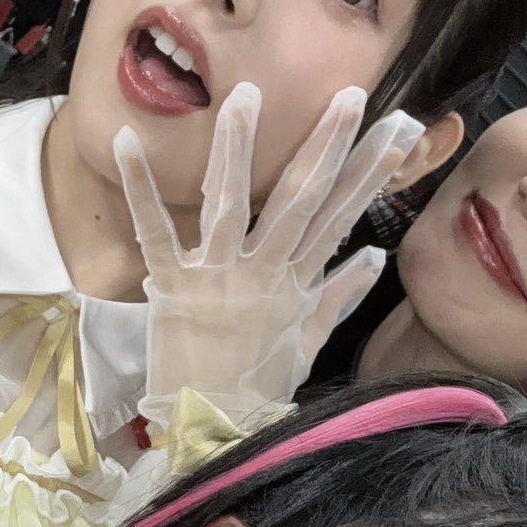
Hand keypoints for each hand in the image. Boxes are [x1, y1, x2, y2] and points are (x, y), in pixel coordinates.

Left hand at [115, 83, 422, 425]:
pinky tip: (127, 141)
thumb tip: (378, 257)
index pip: (342, 216)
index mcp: (298, 282)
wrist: (214, 431)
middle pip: (301, 201)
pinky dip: (139, 187)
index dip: (371, 173)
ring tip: (244, 96)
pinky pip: (154, 230)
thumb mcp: (308, 341)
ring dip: (236, 148)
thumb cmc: (258, 387)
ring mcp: (219, 277)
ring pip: (231, 204)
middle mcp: (265, 273)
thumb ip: (341, 294)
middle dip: (326, 145)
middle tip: (347, 95)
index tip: (398, 130)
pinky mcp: (173, 286)